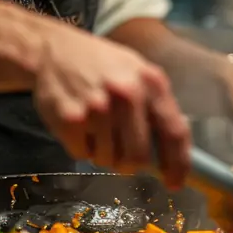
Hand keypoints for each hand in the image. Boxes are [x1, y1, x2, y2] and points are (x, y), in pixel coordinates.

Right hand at [31, 20, 190, 188]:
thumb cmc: (101, 64)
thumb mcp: (137, 71)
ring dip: (103, 152)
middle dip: (130, 163)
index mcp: (150, 82)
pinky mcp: (69, 119)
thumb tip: (173, 147)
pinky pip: (82, 154)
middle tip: (121, 155)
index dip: (178, 164)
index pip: (174, 132)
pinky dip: (81, 147)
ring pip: (108, 159)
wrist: (54, 49)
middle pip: (138, 156)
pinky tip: (79, 124)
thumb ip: (156, 104)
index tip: (175, 183)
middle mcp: (126, 94)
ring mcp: (97, 107)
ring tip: (95, 127)